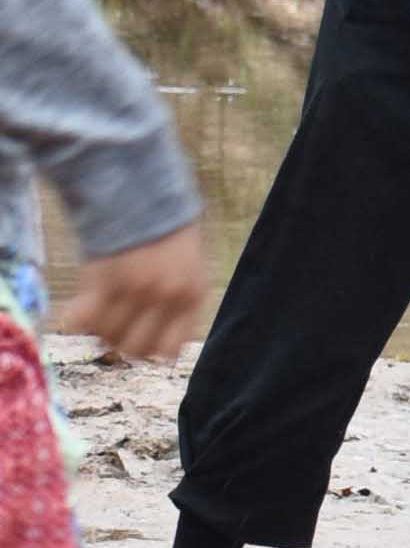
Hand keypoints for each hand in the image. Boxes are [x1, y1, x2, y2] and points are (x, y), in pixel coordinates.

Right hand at [58, 224, 202, 363]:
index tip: (137, 337)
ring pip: (108, 336)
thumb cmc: (165, 235)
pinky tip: (78, 308)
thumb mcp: (187, 270)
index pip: (169, 349)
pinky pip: (84, 319)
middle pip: (135, 348)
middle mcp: (168, 297)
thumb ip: (176, 307)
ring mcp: (137, 289)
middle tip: (112, 325)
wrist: (143, 194)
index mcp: (194, 296)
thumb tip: (159, 353)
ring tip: (99, 310)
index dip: (150, 347)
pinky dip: (77, 319)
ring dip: (99, 328)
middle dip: (121, 342)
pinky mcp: (106, 279)